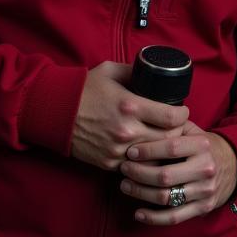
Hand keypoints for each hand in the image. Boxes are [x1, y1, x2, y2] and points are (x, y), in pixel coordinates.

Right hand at [70, 61, 188, 170]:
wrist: (53, 112)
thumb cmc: (83, 89)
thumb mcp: (110, 70)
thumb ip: (134, 71)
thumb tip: (154, 72)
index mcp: (131, 105)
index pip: (173, 117)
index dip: (183, 114)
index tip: (181, 111)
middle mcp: (127, 130)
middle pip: (168, 139)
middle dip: (176, 132)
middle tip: (175, 126)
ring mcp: (118, 150)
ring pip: (155, 156)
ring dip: (162, 148)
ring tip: (163, 139)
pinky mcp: (109, 163)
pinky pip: (136, 165)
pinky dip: (143, 159)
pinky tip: (145, 151)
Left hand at [118, 122, 236, 225]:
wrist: (234, 165)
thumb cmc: (205, 146)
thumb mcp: (195, 131)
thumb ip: (174, 127)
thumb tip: (144, 122)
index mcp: (202, 145)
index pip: (171, 148)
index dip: (148, 151)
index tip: (130, 152)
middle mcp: (205, 168)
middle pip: (165, 176)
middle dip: (139, 173)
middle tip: (123, 169)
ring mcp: (204, 190)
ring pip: (166, 197)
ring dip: (141, 194)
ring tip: (126, 186)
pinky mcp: (202, 208)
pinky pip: (174, 217)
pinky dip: (153, 218)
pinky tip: (138, 213)